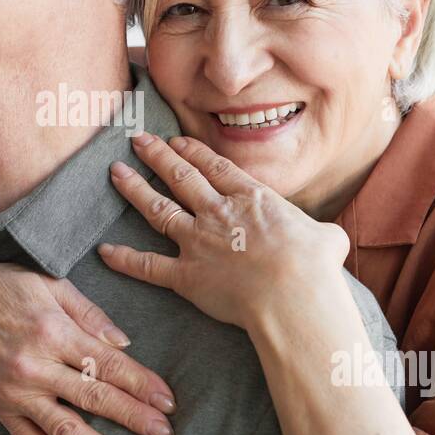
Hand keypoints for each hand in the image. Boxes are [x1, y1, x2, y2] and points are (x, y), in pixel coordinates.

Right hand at [0, 252, 177, 434]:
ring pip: (66, 429)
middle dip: (134, 418)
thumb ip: (89, 314)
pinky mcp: (1, 409)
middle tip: (164, 434)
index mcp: (54, 332)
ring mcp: (18, 392)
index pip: (107, 364)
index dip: (141, 383)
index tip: (166, 401)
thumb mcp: (51, 284)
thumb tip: (124, 343)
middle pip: (94, 398)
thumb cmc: (2, 286)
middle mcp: (37, 366)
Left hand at [97, 132, 349, 330]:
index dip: (192, 152)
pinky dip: (124, 259)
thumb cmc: (315, 266)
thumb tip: (329, 241)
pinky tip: (104, 251)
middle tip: (137, 140)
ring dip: (134, 189)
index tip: (176, 140)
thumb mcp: (326, 238)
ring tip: (115, 172)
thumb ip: (321, 234)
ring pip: (158, 210)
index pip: (214, 167)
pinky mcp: (186, 276)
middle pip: (180, 177)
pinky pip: (148, 266)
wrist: (293, 294)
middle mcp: (218, 213)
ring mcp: (198, 242)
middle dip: (157, 156)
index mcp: (251, 198)